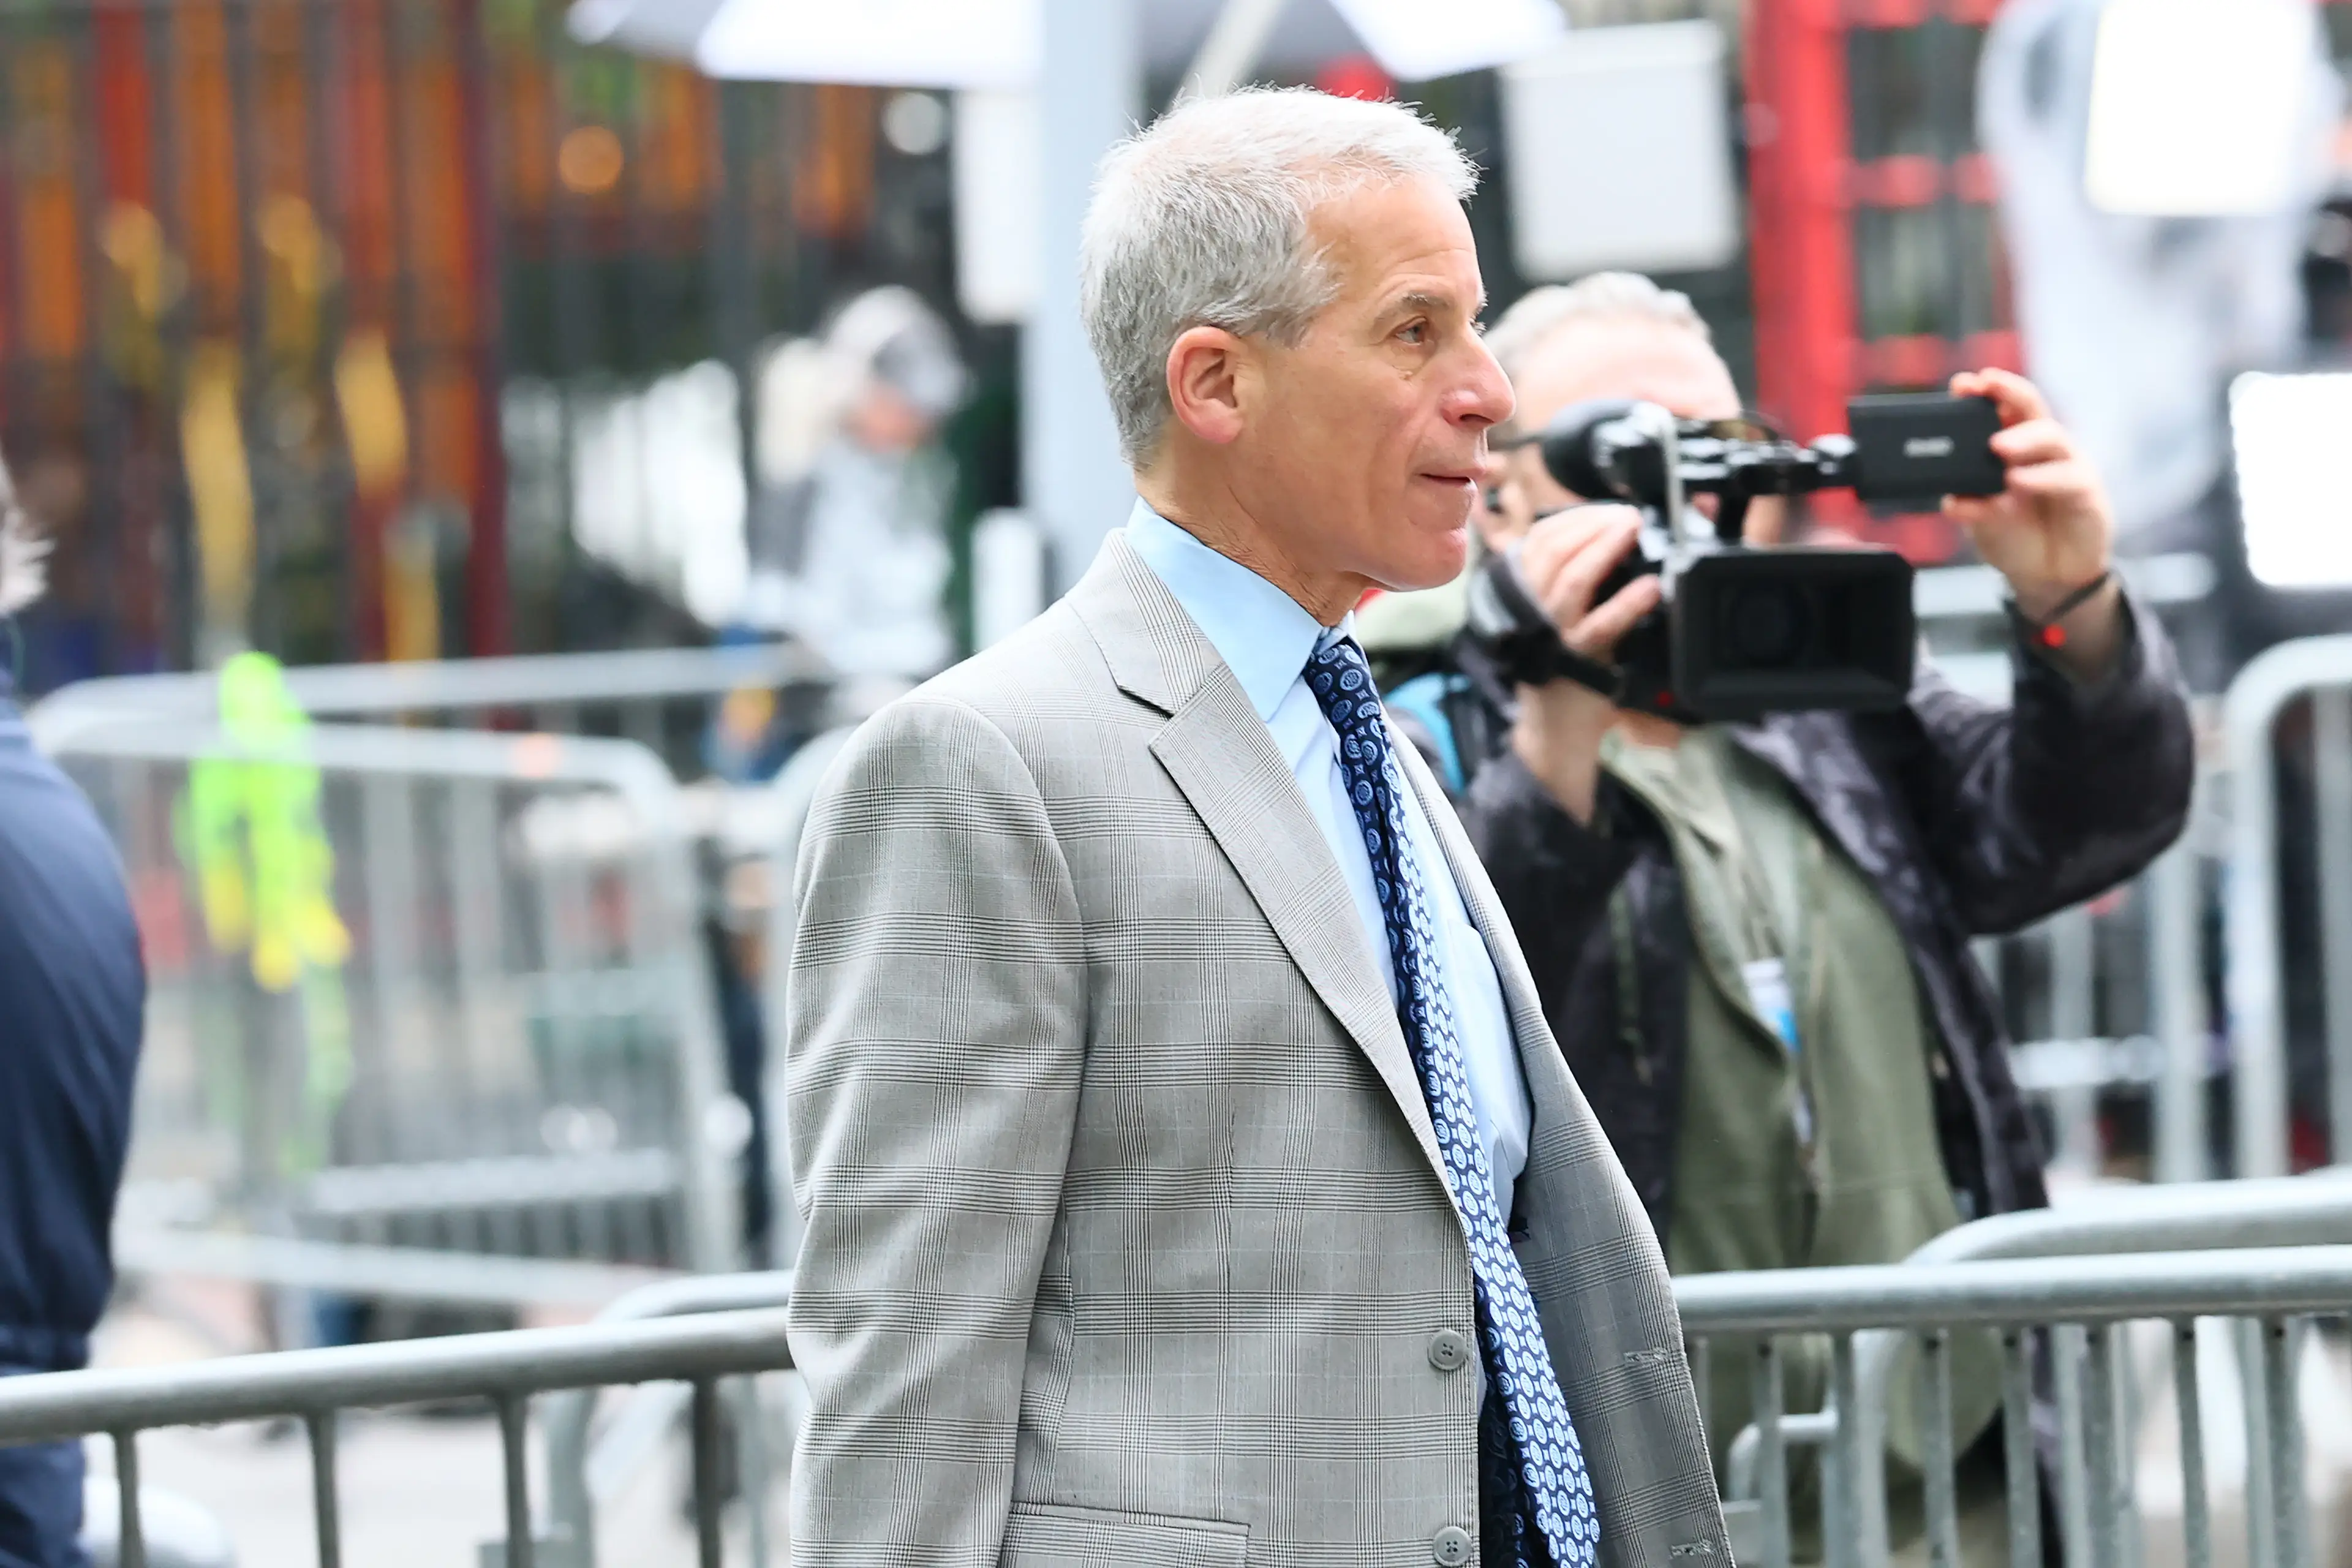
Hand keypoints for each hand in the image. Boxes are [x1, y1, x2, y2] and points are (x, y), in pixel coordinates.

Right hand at [1506, 505, 1661, 823]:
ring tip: (1634, 530)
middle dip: (1594, 524)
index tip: (1608, 510)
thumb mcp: (1553, 618)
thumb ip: (1567, 581)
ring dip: (1606, 547)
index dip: (1575, 517)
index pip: (1538, 539)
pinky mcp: (1577, 661)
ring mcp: (1552, 634)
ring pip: (1573, 580)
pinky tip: (1650, 588)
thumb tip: (1604, 537)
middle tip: (1629, 516)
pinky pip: (1601, 625)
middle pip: (1554, 551)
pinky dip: (1627, 602)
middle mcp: (1530, 609)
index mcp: (1521, 593)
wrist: (1554, 730)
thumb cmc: (1562, 668)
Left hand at [1944, 369, 2124, 677]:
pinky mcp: (2087, 491)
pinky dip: (2040, 479)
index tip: (1962, 384)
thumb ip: (1971, 506)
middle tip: (1984, 387)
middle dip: (2008, 392)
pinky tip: (2018, 481)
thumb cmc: (2016, 536)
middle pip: (2031, 407)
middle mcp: (2042, 449)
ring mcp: (2067, 465)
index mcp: (2014, 447)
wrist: (2048, 576)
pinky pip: (2066, 478)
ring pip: (2051, 437)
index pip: (2002, 409)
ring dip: (2022, 438)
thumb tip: (1950, 500)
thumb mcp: (1983, 521)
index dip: (1986, 392)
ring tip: (1995, 447)